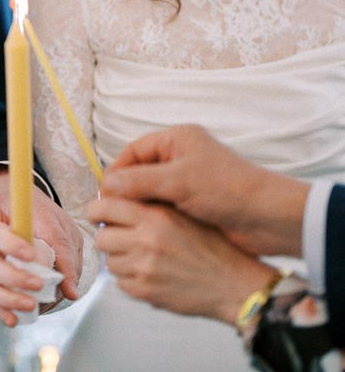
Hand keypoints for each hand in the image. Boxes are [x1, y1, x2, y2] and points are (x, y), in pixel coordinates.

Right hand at [0, 171, 82, 326]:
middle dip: (12, 279)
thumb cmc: (38, 216)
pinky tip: (16, 318)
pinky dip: (0, 311)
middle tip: (38, 285)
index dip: (9, 245)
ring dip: (5, 300)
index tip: (30, 254)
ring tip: (31, 305)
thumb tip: (70, 292)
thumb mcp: (57, 226)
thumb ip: (64, 255)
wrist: (22, 216)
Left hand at [87, 193, 276, 323]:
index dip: (98, 210)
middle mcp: (147, 241)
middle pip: (101, 237)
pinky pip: (121, 283)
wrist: (234, 284)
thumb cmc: (214, 247)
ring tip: (142, 258)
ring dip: (120, 259)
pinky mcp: (145, 292)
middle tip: (122, 239)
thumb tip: (118, 197)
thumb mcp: (186, 213)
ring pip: (109, 262)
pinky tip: (150, 274)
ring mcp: (145, 269)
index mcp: (156, 216)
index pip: (105, 206)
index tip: (100, 214)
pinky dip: (130, 279)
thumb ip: (152, 204)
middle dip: (109, 237)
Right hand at [103, 125, 307, 257]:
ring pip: (151, 193)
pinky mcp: (194, 203)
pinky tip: (146, 232)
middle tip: (111, 213)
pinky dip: (154, 218)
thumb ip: (138, 181)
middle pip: (140, 172)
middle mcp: (181, 157)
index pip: (134, 152)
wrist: (267, 218)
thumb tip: (106, 185)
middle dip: (126, 192)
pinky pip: (164, 208)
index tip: (104, 195)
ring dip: (140, 207)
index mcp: (178, 140)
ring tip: (126, 225)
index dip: (116, 172)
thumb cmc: (227, 190)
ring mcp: (188, 181)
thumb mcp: (178, 182)